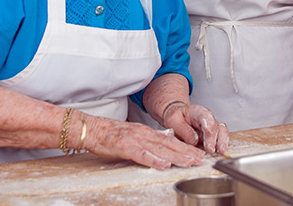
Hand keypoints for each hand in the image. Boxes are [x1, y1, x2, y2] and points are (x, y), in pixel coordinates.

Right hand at [83, 116, 204, 169]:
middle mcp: (143, 134)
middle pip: (169, 144)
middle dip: (186, 152)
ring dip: (176, 156)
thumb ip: (148, 140)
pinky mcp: (125, 147)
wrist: (92, 129)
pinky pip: (142, 154)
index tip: (197, 153)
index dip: (185, 147)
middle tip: (199, 159)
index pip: (170, 140)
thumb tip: (162, 146)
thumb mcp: (133, 134)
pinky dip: (154, 159)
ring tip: (189, 162)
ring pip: (159, 149)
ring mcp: (135, 140)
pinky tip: (164, 164)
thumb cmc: (110, 134)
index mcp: (146, 131)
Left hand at [162, 103, 228, 155]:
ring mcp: (212, 127)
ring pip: (222, 131)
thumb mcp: (173, 121)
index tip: (208, 131)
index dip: (208, 123)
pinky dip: (222, 146)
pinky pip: (222, 139)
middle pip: (214, 125)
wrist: (178, 120)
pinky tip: (220, 153)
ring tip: (219, 151)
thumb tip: (194, 141)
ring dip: (222, 142)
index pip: (205, 115)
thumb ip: (184, 130)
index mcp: (197, 111)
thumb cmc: (176, 118)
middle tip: (210, 148)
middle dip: (213, 137)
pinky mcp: (214, 136)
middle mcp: (208, 118)